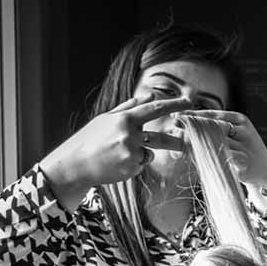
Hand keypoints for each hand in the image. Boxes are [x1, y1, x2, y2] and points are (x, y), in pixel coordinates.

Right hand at [39, 95, 189, 209]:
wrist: (77, 163)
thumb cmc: (91, 138)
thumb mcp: (107, 118)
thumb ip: (129, 107)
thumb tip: (148, 96)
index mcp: (125, 119)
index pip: (155, 109)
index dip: (174, 106)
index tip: (189, 102)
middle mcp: (130, 135)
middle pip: (162, 138)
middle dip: (175, 142)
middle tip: (184, 142)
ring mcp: (132, 153)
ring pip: (150, 154)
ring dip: (143, 153)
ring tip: (121, 153)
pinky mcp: (131, 169)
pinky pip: (141, 165)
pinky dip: (134, 164)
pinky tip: (118, 163)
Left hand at [180, 109, 266, 193]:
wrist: (266, 171)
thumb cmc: (244, 151)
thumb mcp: (235, 134)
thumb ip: (216, 128)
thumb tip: (187, 124)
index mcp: (241, 119)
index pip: (213, 114)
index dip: (194, 115)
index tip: (177, 115)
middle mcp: (244, 131)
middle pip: (213, 127)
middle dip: (193, 128)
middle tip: (175, 128)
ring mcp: (245, 148)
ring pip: (215, 143)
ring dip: (196, 143)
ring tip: (179, 143)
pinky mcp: (243, 164)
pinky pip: (221, 159)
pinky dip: (206, 158)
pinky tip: (193, 157)